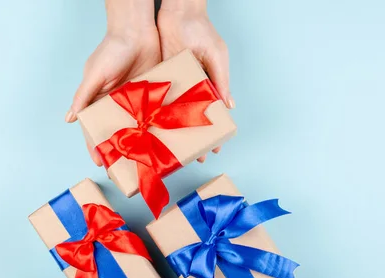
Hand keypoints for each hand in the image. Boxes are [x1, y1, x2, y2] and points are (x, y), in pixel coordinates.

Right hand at [66, 0, 159, 165]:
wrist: (138, 30)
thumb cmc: (112, 49)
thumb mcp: (95, 74)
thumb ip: (84, 96)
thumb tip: (70, 119)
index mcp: (101, 100)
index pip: (96, 128)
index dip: (97, 145)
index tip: (100, 162)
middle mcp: (119, 104)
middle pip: (119, 132)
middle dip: (120, 150)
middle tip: (125, 170)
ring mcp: (138, 101)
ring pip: (139, 128)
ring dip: (142, 144)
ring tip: (146, 162)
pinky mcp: (155, 96)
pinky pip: (157, 116)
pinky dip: (159, 129)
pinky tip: (164, 142)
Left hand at [157, 0, 232, 162]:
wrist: (179, 14)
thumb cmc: (203, 33)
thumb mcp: (217, 58)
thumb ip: (222, 82)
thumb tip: (230, 106)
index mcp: (210, 86)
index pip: (212, 116)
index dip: (214, 133)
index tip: (214, 150)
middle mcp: (192, 89)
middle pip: (192, 119)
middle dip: (192, 138)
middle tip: (192, 157)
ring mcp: (175, 84)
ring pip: (174, 114)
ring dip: (173, 131)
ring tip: (173, 150)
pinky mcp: (160, 78)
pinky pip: (159, 99)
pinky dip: (157, 113)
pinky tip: (154, 129)